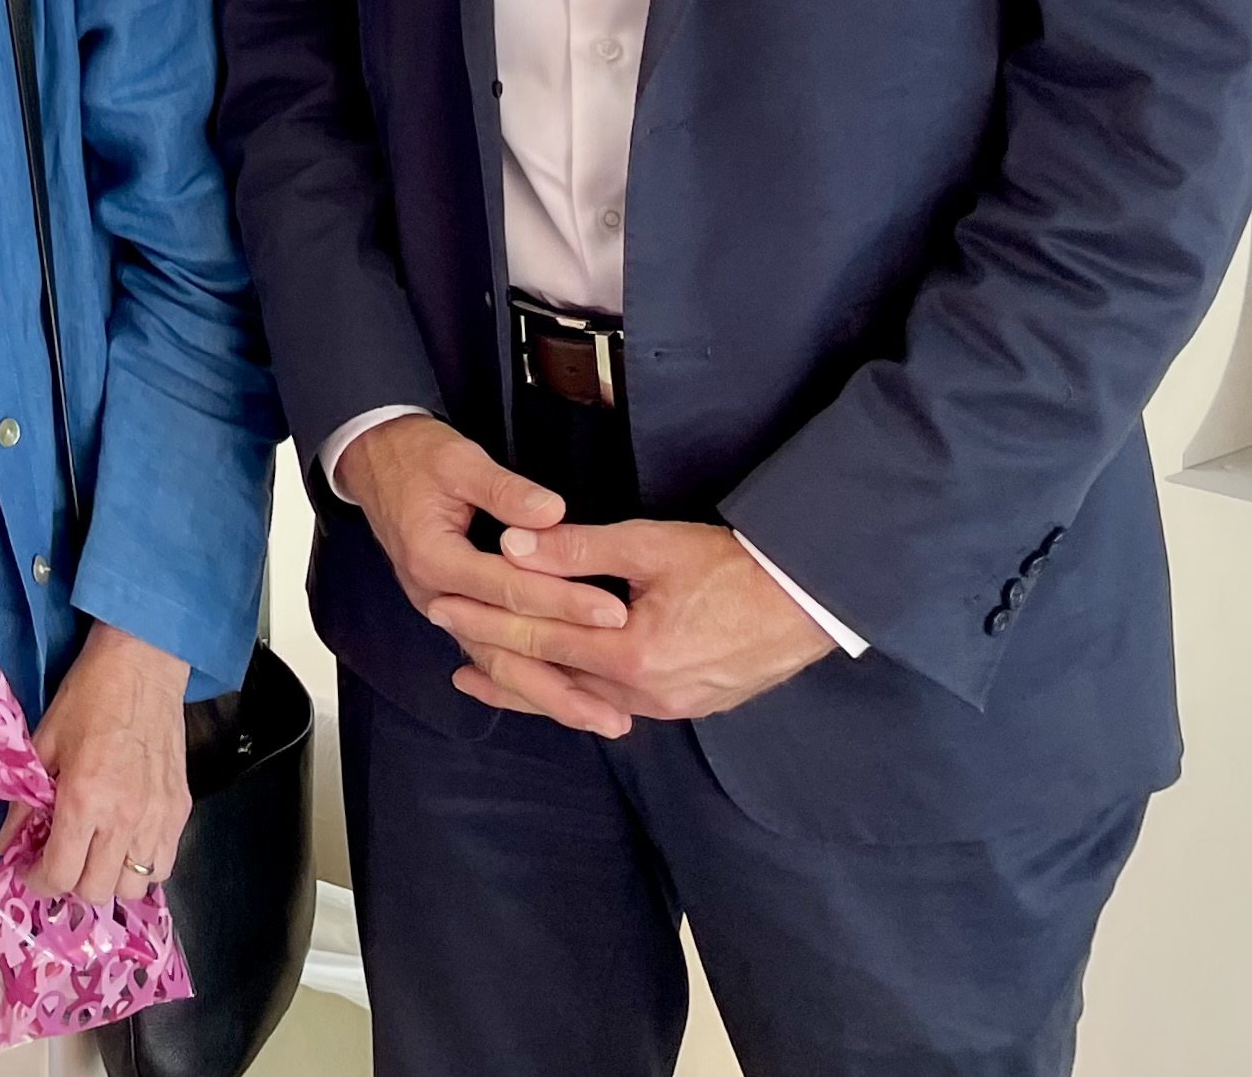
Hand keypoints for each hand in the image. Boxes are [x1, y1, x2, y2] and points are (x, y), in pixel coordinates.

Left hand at [23, 622, 190, 903]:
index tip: (29, 872)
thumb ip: (24, 800)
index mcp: (84, 799)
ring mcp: (158, 819)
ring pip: (135, 887)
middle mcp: (125, 819)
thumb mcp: (43, 743)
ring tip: (93, 855)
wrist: (142, 665)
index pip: (61, 874)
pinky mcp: (180, 811)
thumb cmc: (87, 697)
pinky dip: (141, 868)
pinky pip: (163, 866)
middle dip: (70, 884)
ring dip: (108, 880)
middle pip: (98, 891)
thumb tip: (5, 843)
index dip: (39, 883)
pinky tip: (124, 846)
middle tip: (58, 861)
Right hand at [333, 414, 631, 736]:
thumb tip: (552, 513)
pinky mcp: (453, 610)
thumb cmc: (415, 455)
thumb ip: (505, 490)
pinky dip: (525, 682)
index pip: (508, 590)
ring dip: (548, 696)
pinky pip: (490, 655)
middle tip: (613, 710)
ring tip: (600, 719)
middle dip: (560, 683)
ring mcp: (441, 609)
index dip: (563, 602)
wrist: (372, 458)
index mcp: (434, 558)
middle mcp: (435, 596)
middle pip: (501, 652)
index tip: (613, 614)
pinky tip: (560, 703)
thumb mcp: (459, 459)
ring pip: (496, 665)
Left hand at [433, 519, 833, 727]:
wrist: (809, 601)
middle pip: (551, 678)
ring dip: (531, 683)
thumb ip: (576, 548)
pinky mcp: (685, 707)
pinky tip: (554, 683)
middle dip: (494, 658)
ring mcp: (667, 708)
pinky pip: (612, 702)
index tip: (442, 607)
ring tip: (481, 673)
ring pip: (580, 698)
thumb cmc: (733, 566)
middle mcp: (644, 696)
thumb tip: (511, 544)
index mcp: (631, 655)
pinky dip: (575, 690)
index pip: (538, 638)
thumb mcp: (650, 545)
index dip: (485, 621)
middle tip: (446, 641)